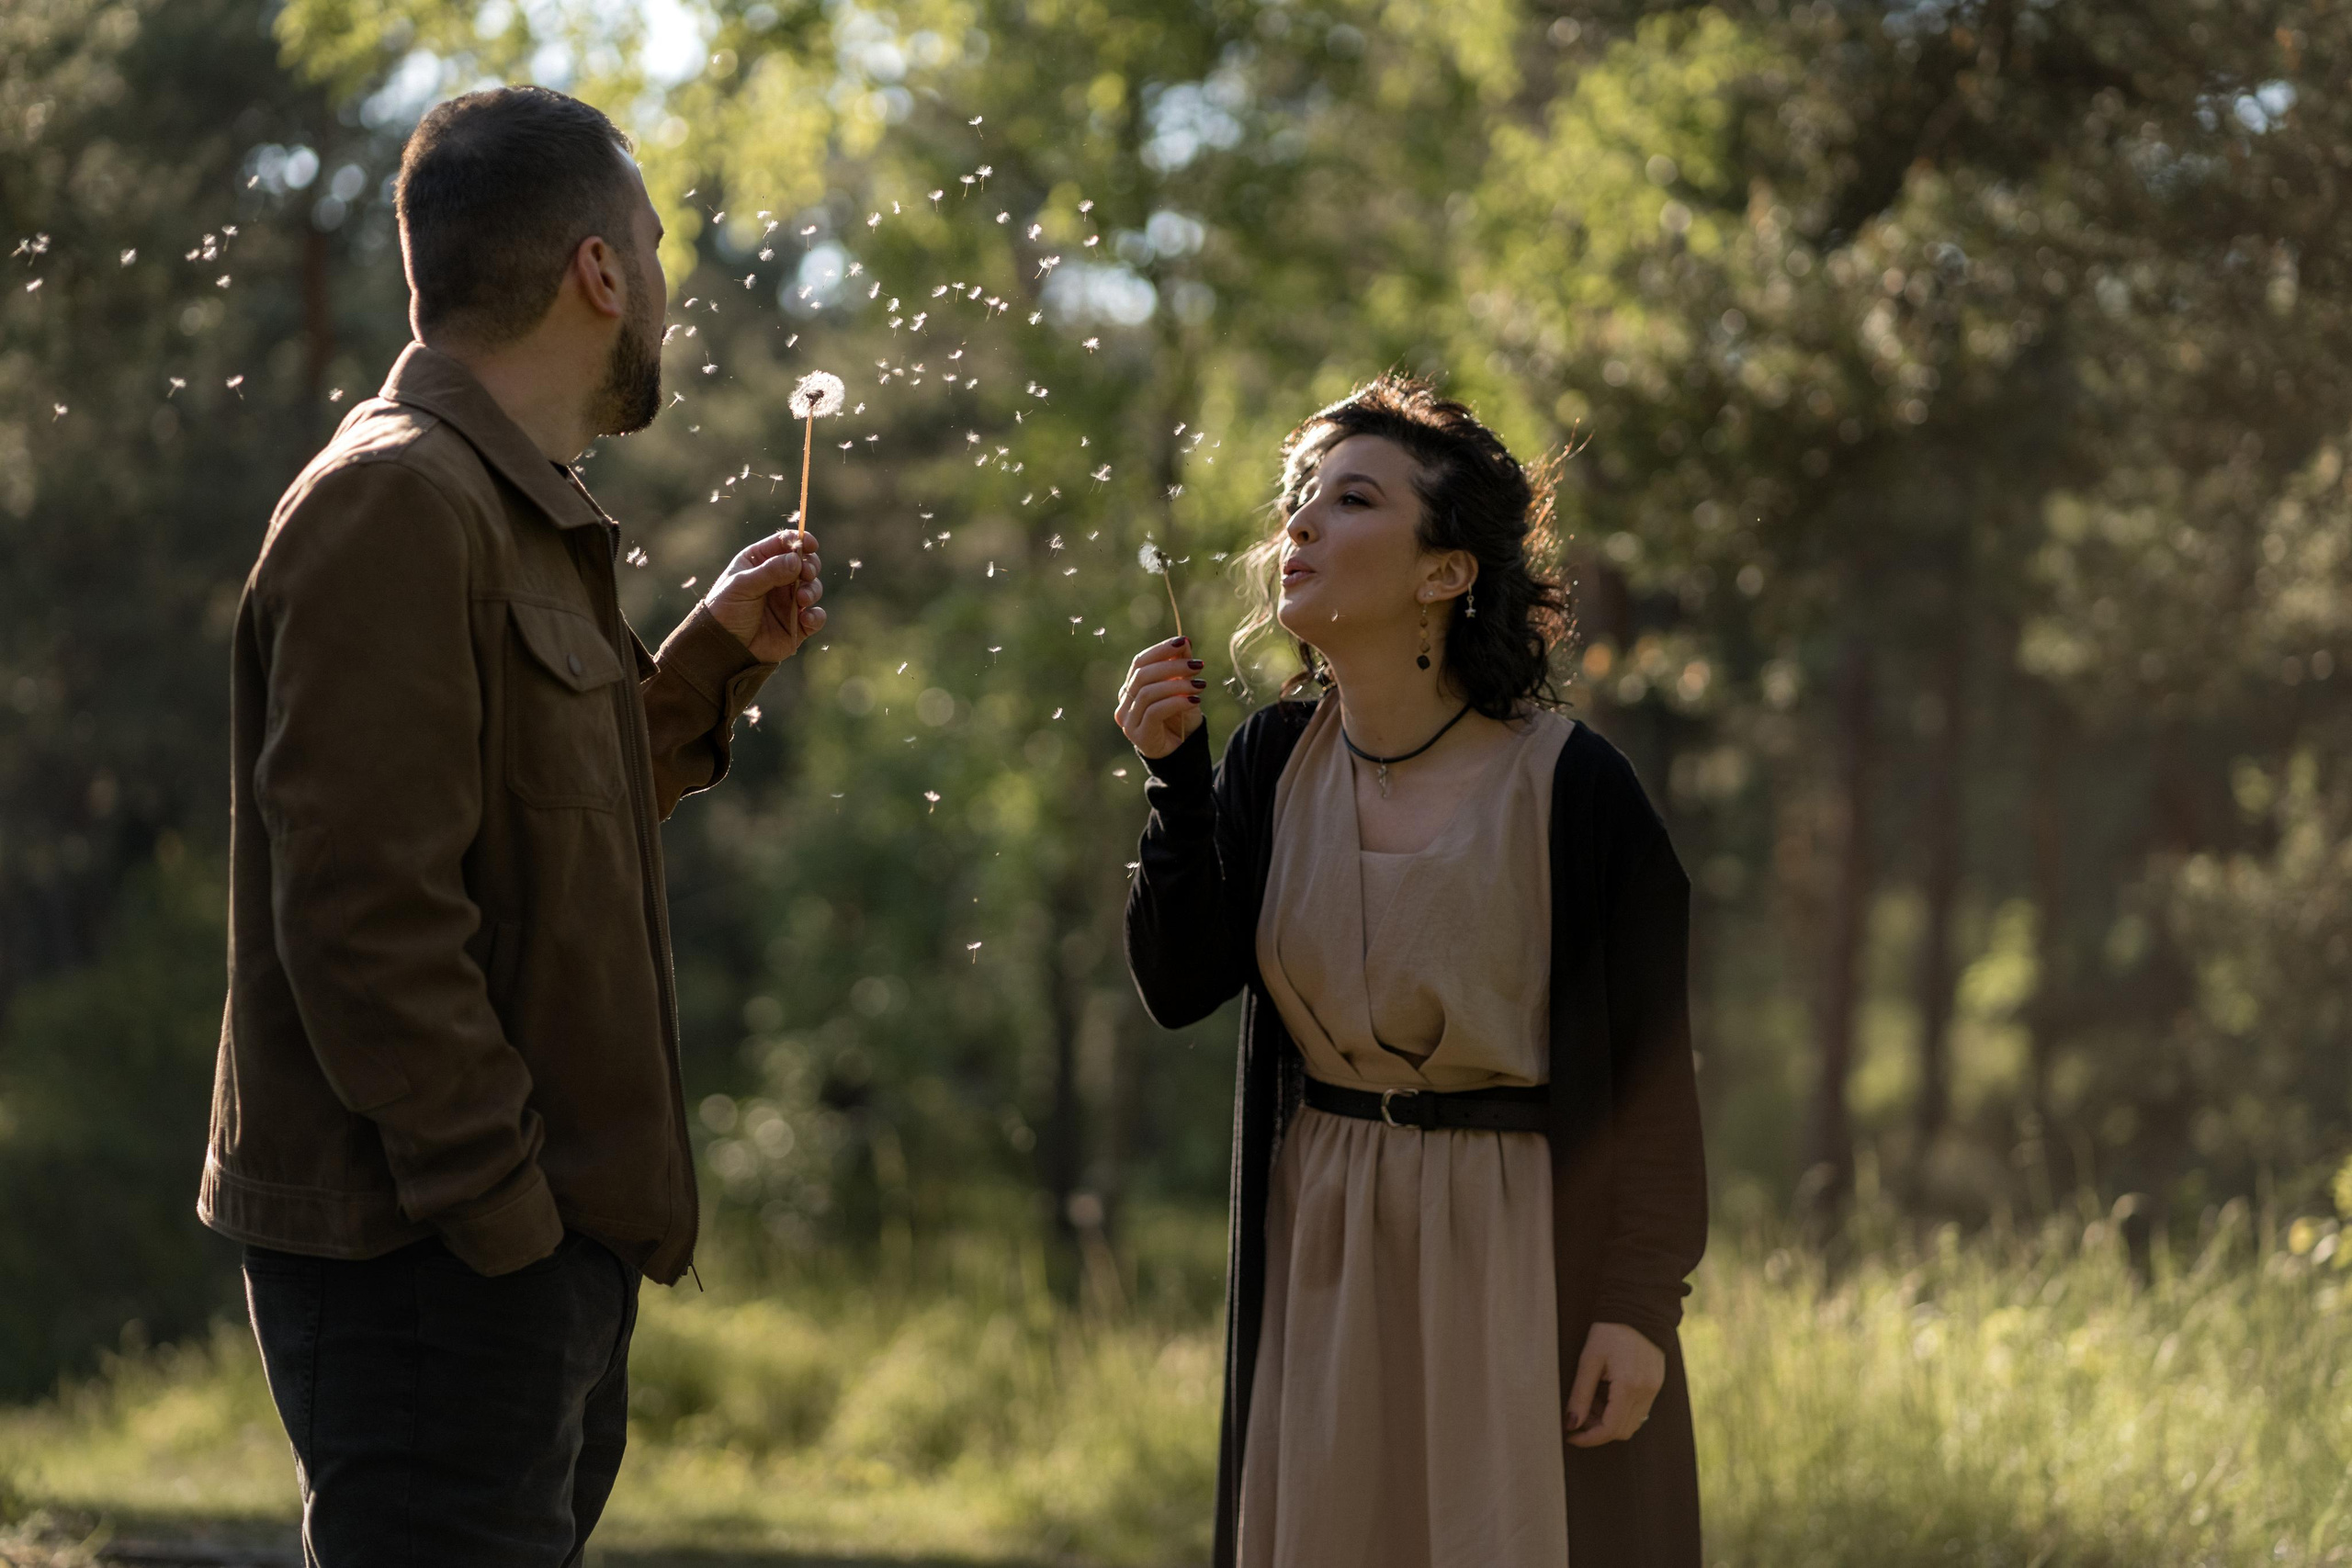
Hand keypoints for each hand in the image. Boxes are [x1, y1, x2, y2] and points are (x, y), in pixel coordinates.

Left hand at [705, 529, 825, 662]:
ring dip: (812, 590)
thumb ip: (769, 571)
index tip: (810, 545)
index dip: (800, 541)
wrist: (724, 649)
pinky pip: (816, 616)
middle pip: (805, 563)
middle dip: (810, 565)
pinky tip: (806, 618)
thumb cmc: (726, 611)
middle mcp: (777, 579)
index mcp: (759, 562)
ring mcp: (789, 602)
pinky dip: (816, 616)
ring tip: (802, 599)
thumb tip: (797, 559)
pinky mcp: (798, 624)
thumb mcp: (742, 586)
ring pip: (813, 587)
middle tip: (806, 573)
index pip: (784, 543)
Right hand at [1115, 636, 1206, 757]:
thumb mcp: (1183, 689)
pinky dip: (1176, 702)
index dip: (1161, 650)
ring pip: (1148, 692)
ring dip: (1177, 685)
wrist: (1181, 754)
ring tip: (1201, 684)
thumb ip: (1180, 668)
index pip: (1140, 662)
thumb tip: (1185, 642)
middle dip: (1172, 666)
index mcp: (1131, 688)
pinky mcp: (1138, 734)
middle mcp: (1124, 703)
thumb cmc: (1180, 719)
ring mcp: (1128, 720)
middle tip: (1198, 665)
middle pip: (1142, 675)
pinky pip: (1154, 711)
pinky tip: (1195, 701)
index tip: (1184, 642)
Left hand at [1565, 1321, 1664, 1446]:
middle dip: (1597, 1429)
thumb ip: (1580, 1395)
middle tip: (1579, 1413)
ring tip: (1591, 1399)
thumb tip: (1571, 1423)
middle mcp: (1646, 1392)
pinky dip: (1620, 1410)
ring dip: (1609, 1420)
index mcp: (1629, 1387)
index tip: (1571, 1435)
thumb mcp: (1589, 1360)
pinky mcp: (1656, 1384)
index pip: (1610, 1429)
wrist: (1638, 1308)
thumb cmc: (1610, 1331)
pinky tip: (1606, 1392)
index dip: (1589, 1438)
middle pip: (1622, 1431)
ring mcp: (1654, 1389)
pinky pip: (1639, 1410)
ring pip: (1631, 1423)